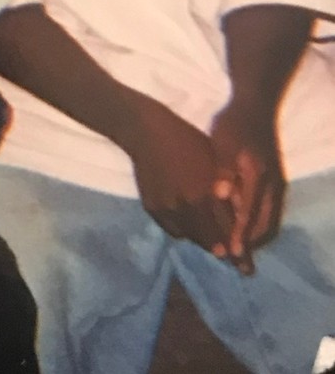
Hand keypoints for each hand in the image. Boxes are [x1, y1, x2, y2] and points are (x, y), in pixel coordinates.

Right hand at [120, 94, 234, 255]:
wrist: (146, 131)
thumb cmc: (186, 140)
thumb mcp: (213, 161)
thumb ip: (225, 190)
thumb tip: (239, 214)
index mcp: (202, 194)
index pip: (224, 231)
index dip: (235, 246)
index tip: (242, 257)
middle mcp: (183, 207)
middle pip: (206, 239)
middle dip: (218, 246)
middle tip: (226, 252)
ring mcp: (165, 209)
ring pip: (189, 235)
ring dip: (200, 238)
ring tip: (207, 236)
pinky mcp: (151, 208)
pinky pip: (171, 229)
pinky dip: (182, 230)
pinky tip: (188, 223)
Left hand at [209, 100, 285, 272]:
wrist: (255, 105)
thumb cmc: (234, 123)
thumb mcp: (222, 143)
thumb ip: (222, 171)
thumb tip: (221, 197)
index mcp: (256, 176)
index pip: (248, 213)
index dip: (240, 235)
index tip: (231, 254)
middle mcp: (270, 185)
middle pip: (263, 223)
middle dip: (250, 243)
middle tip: (236, 262)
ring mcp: (274, 184)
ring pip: (268, 219)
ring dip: (254, 236)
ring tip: (239, 251)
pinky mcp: (273, 181)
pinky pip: (268, 210)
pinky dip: (257, 224)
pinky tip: (243, 229)